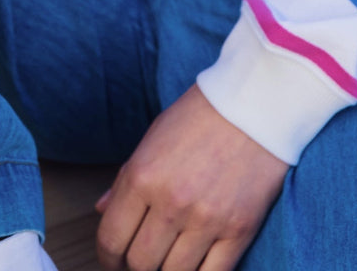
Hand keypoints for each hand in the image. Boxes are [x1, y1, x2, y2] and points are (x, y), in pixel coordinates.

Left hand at [95, 85, 288, 270]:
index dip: (108, 258)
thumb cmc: (200, 116)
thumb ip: (125, 178)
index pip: (111, 239)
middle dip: (137, 266)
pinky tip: (196, 264)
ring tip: (170, 257)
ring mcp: (206, 219)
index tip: (113, 260)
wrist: (254, 103)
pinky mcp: (239, 230)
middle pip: (141, 264)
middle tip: (144, 257)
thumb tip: (102, 209)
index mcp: (143, 176)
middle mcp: (171, 202)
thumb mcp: (153, 137)